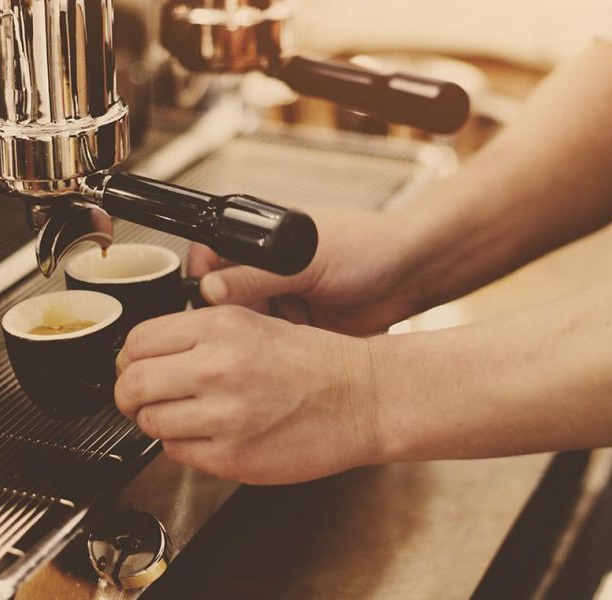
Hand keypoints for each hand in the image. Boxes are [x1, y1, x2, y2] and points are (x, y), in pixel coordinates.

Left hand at [114, 305, 379, 484]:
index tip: (137, 367)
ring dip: (159, 423)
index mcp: (220, 326)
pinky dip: (185, 447)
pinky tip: (211, 435)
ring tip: (187, 417)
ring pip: (150, 423)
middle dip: (131, 395)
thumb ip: (199, 333)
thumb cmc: (317, 362)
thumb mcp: (255, 321)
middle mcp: (218, 367)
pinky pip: (178, 453)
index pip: (136, 341)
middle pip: (132, 384)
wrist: (364, 398)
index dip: (130, 359)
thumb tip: (147, 353)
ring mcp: (224, 415)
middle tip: (143, 399)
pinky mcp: (234, 456)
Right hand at [188, 207, 421, 335]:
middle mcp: (266, 269)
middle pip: (222, 298)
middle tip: (245, 329)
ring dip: (254, 336)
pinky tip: (288, 351)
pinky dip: (275, 351)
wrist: (409, 275)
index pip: (210, 257)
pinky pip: (271, 344)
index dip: (203, 281)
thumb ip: (256, 276)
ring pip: (245, 326)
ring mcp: (281, 299)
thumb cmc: (365, 247)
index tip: (208, 305)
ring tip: (275, 338)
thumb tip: (210, 290)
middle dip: (231, 317)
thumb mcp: (304, 261)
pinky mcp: (296, 328)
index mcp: (261, 239)